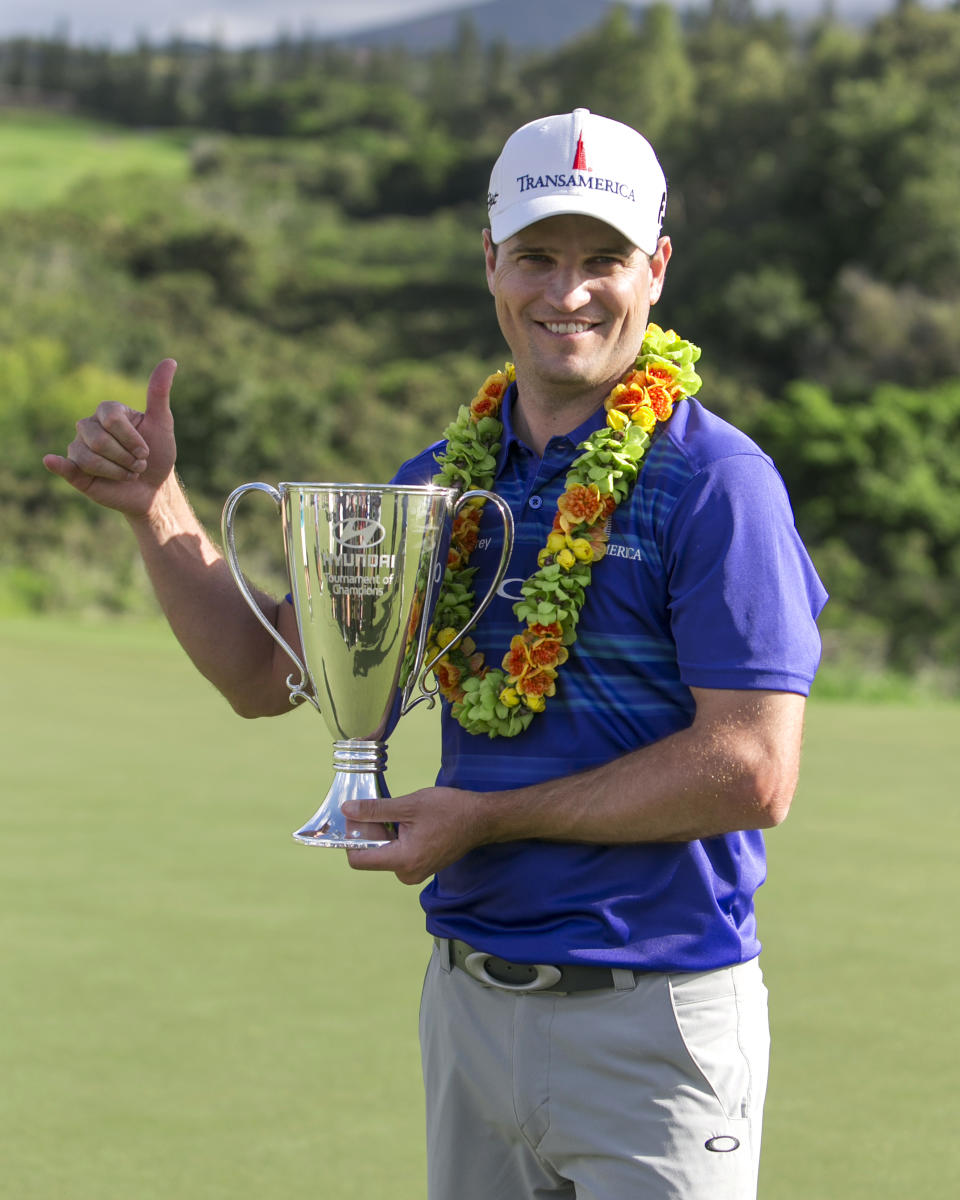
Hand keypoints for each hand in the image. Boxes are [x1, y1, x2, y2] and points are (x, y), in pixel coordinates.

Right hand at [43, 359, 178, 517]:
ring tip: (127, 474)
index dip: (132, 439)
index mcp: (107, 412)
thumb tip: (170, 360)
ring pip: (88, 457)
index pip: (111, 418)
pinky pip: (64, 465)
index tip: (146, 451)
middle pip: (99, 440)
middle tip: (137, 465)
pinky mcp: (74, 471)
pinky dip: (58, 464)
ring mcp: (79, 448)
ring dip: (116, 471)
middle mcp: (89, 426)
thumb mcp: (162, 423)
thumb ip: (159, 393)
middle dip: (126, 458)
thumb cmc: (157, 453)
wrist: (153, 487)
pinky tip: (50, 460)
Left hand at [342, 787, 487, 884]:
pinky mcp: (420, 867)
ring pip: (383, 853)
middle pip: (370, 855)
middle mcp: (406, 874)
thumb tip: (347, 810)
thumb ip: (375, 810)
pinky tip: (406, 820)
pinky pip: (396, 854)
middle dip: (369, 831)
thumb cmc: (450, 810)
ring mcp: (414, 872)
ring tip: (397, 812)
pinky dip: (394, 837)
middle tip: (378, 806)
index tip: (358, 815)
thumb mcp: (409, 805)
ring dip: (382, 832)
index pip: (358, 859)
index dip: (352, 836)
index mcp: (403, 861)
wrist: (481, 819)